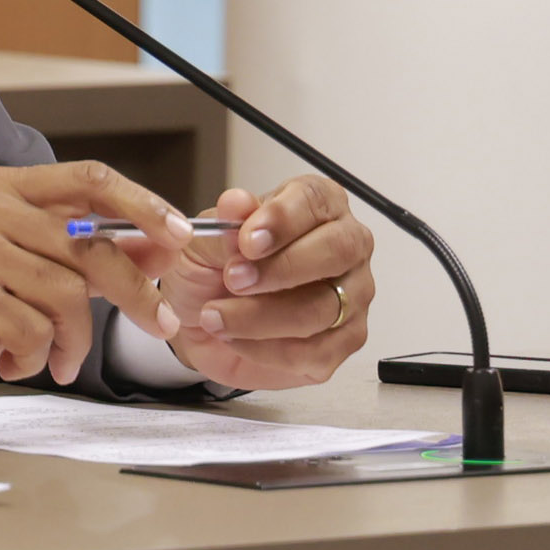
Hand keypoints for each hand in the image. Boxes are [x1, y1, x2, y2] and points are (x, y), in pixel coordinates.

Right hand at [0, 161, 195, 406]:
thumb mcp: (26, 261)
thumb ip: (84, 249)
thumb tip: (157, 246)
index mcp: (2, 188)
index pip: (88, 178)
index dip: (141, 204)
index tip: (179, 234)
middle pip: (90, 246)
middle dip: (136, 291)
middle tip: (161, 322)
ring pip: (70, 296)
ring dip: (75, 340)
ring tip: (57, 355)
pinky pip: (39, 333)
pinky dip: (39, 358)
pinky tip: (16, 359)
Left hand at [147, 178, 376, 389]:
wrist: (198, 320)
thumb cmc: (209, 269)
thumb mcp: (200, 242)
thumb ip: (222, 225)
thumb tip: (237, 203)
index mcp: (315, 206)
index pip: (316, 198)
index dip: (283, 219)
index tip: (247, 241)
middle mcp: (344, 247)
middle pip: (339, 250)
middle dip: (282, 268)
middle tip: (234, 279)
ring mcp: (351, 296)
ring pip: (325, 306)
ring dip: (263, 314)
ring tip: (215, 315)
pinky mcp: (343, 342)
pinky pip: (317, 350)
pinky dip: (267, 348)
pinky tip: (234, 339)